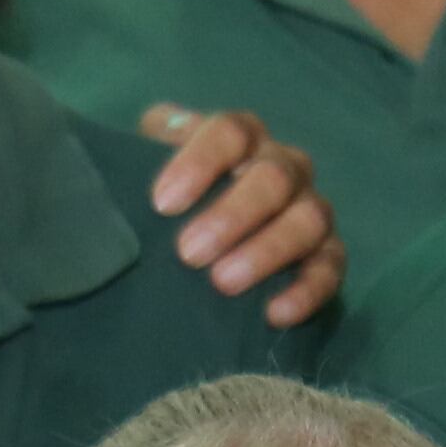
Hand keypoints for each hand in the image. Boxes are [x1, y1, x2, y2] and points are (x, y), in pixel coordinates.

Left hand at [141, 105, 344, 327]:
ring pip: (308, 219)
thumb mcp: (147, 168)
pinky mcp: (328, 256)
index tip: (162, 204)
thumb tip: (114, 156)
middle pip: (273, 177)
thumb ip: (137, 154)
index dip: (200, 163)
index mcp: (243, 138)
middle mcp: (285, 166)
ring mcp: (311, 210)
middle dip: (232, 214)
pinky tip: (273, 314)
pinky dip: (307, 291)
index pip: (231, 132)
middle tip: (188, 253)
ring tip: (222, 284)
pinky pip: (331, 269)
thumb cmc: (173, 202)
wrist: (203, 241)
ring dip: (267, 252)